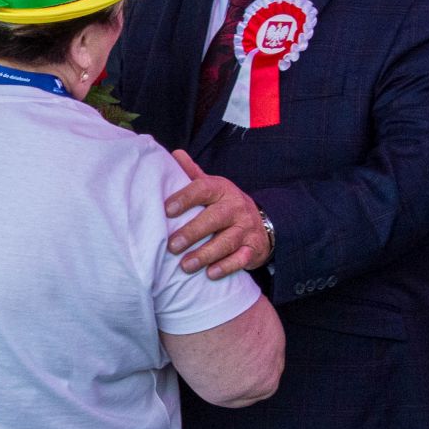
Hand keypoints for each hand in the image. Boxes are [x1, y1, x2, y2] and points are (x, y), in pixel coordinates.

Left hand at [164, 149, 270, 278]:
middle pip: (215, 218)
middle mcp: (236, 207)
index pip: (204, 189)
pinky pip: (241, 259)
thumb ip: (193, 174)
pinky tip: (210, 274)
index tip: (167, 210)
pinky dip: (226, 267)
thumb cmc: (224, 206)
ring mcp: (246, 229)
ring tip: (185, 265)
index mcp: (222, 190)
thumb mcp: (212, 188)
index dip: (185, 198)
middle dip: (193, 232)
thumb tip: (174, 153)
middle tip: (172, 246)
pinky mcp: (253, 249)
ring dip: (206, 254)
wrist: (262, 223)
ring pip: (227, 241)